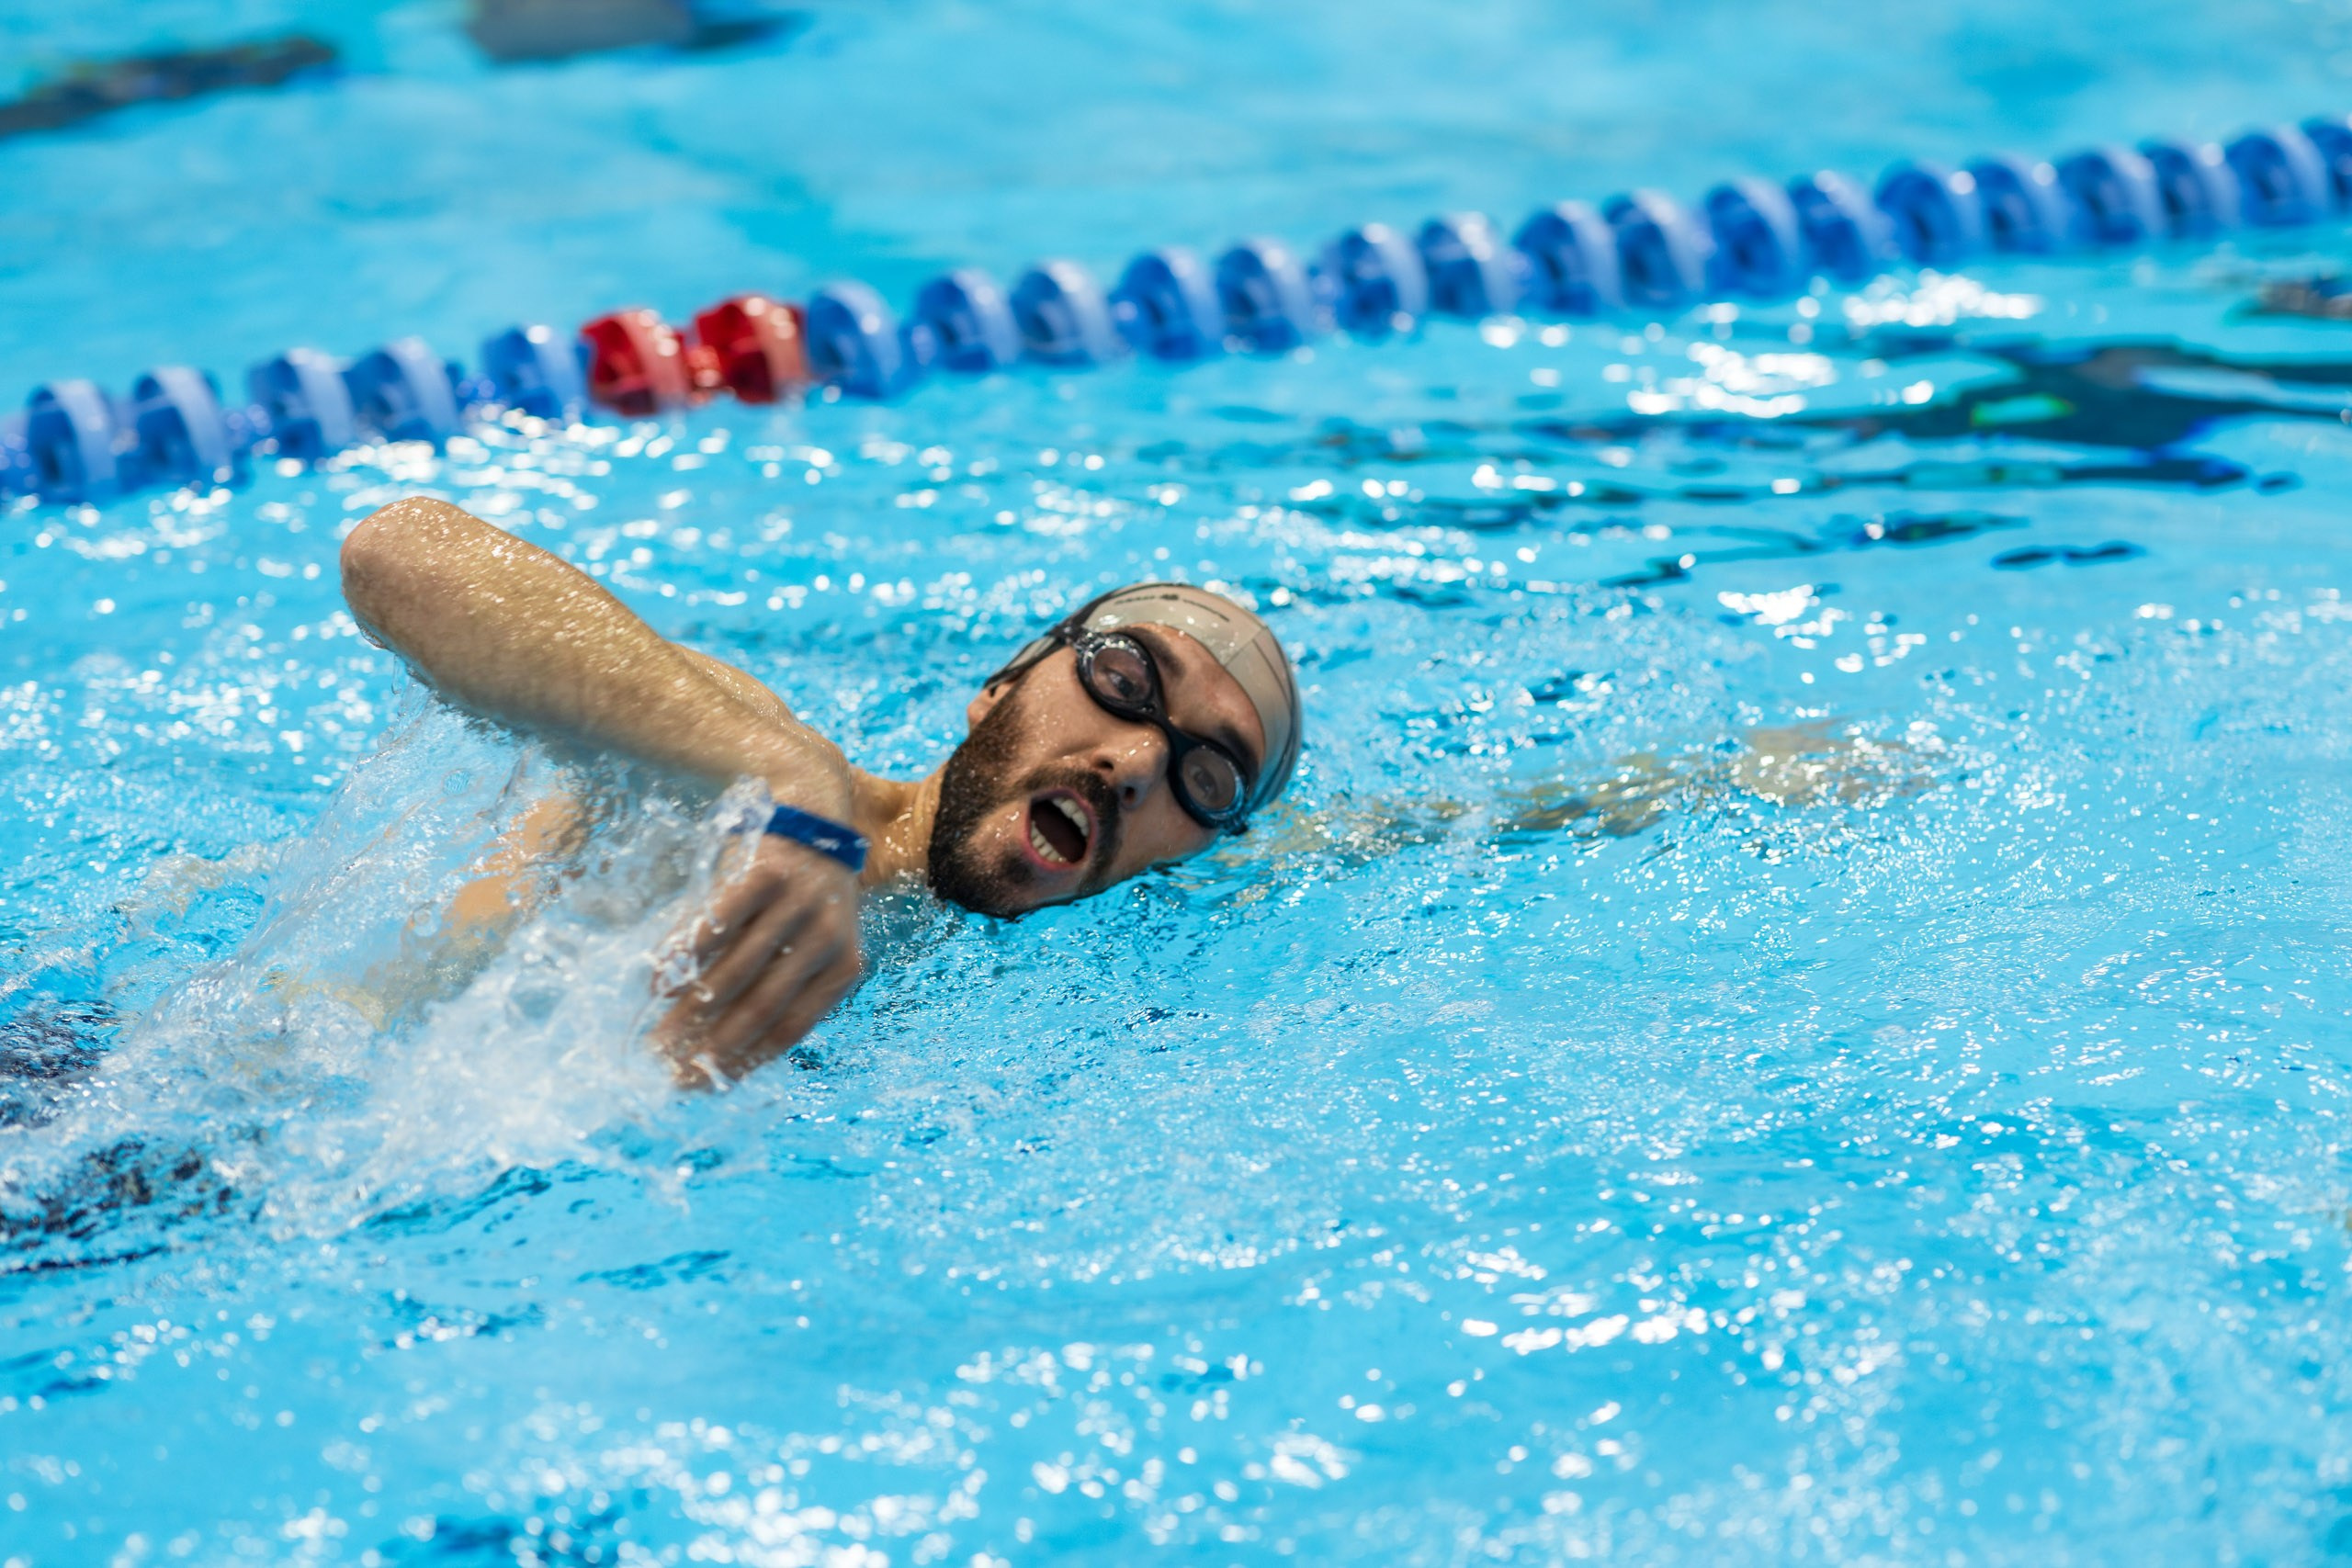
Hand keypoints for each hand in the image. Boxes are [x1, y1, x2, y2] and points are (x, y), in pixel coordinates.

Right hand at [655, 831, 862, 1085]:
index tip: (703, 1085)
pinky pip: (718, 925)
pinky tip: (658, 983)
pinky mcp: (764, 873)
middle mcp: (826, 938)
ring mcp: (796, 905)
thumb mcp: (813, 944)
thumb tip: (720, 1051)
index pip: (790, 1028)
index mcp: (844, 966)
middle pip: (760, 1006)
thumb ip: (782, 988)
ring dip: (690, 1012)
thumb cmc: (805, 898)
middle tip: (669, 1073)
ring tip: (656, 1039)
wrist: (816, 814)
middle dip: (711, 1047)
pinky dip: (686, 956)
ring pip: (735, 971)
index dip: (744, 1061)